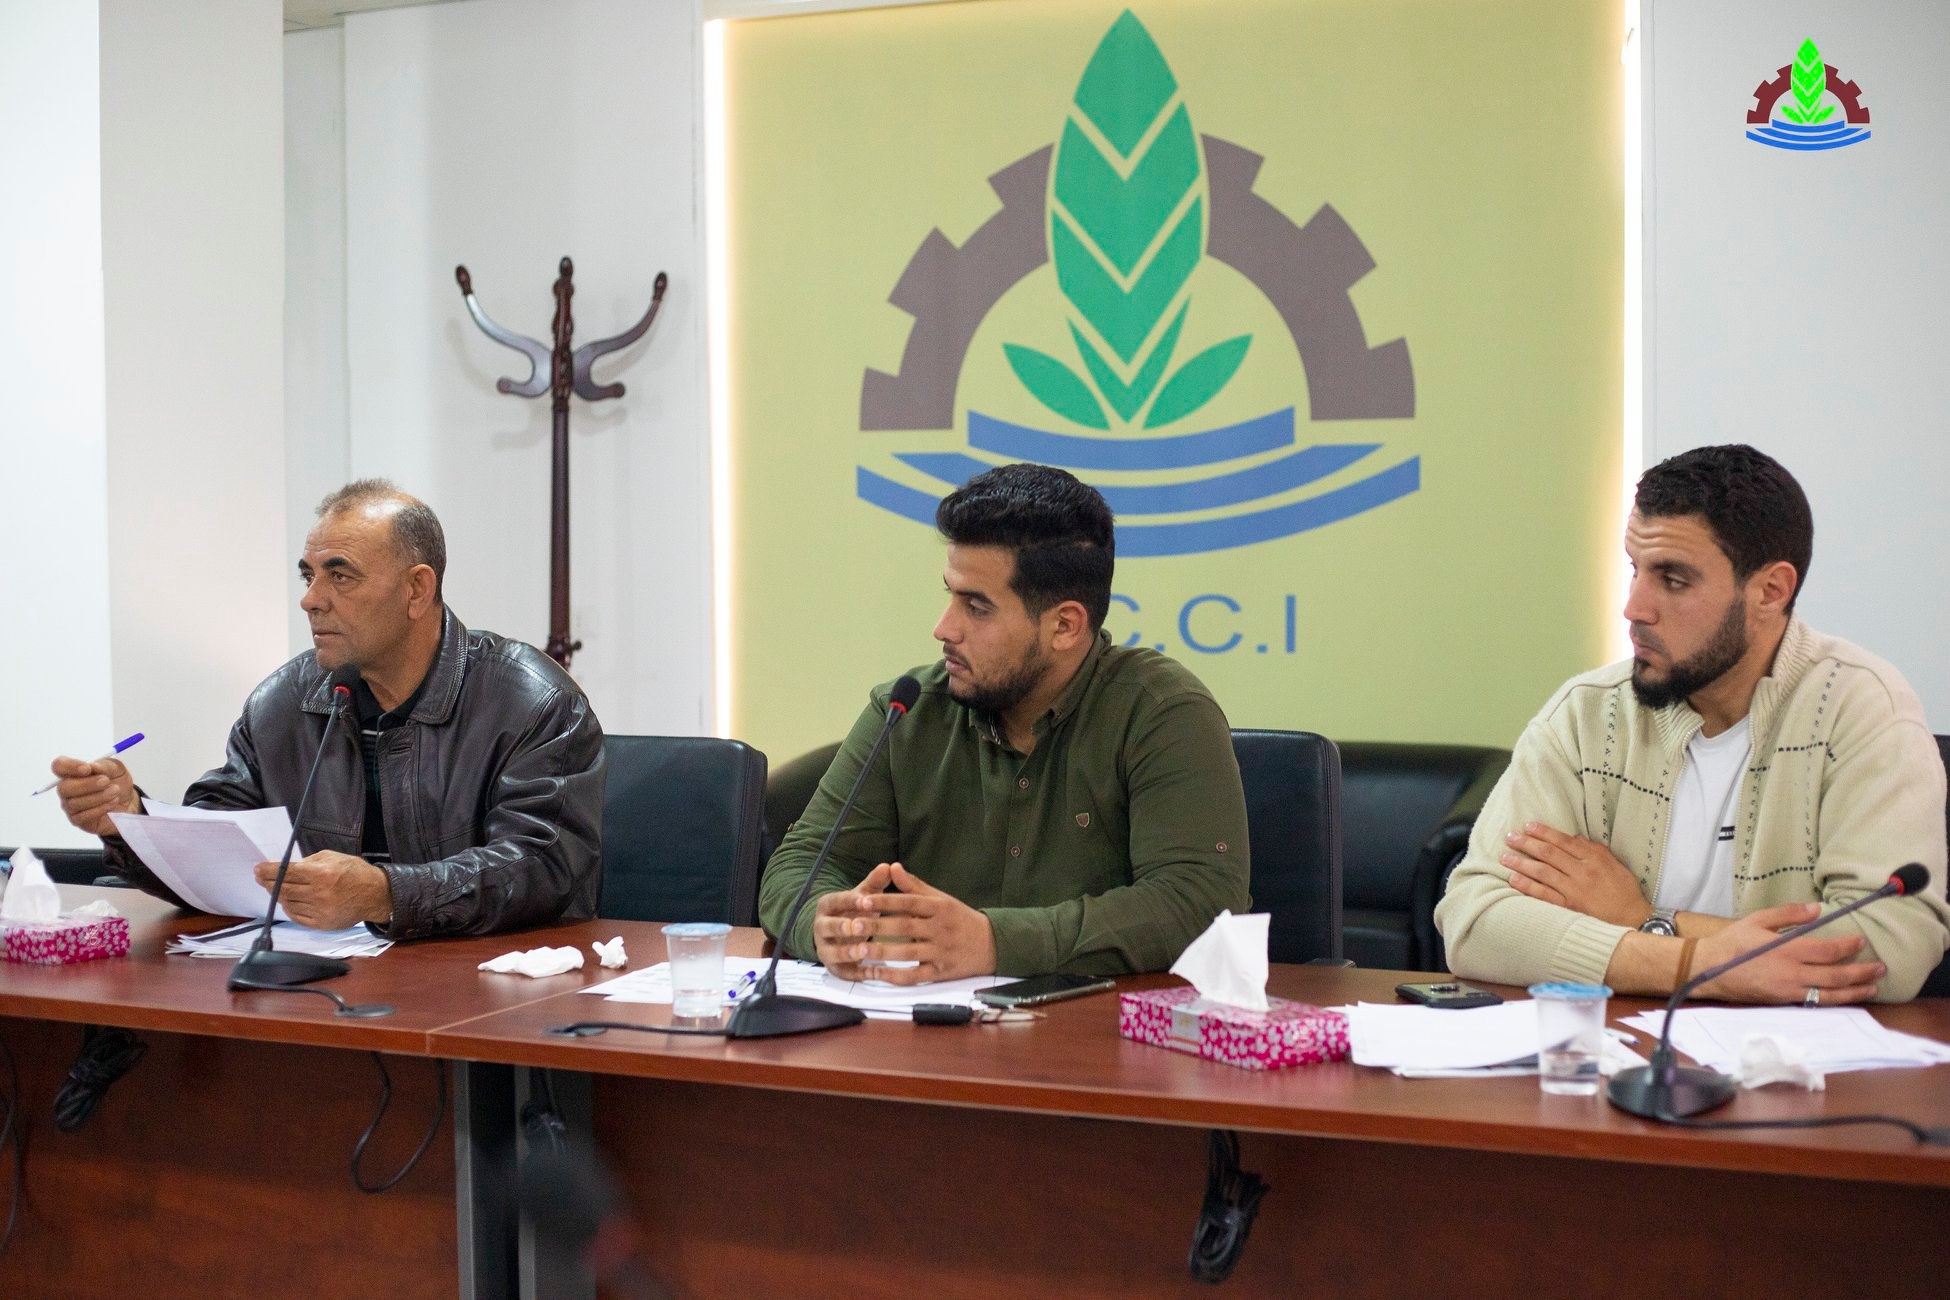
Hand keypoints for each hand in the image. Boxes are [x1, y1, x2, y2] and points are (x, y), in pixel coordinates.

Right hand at [51, 755, 139, 836]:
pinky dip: (100, 808)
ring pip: (74, 803)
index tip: (87, 769)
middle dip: (87, 784)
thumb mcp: (116, 768)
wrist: (128, 801)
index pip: (59, 766)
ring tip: (115, 791)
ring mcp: (70, 805)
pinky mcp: (77, 820)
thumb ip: (103, 765)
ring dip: (98, 797)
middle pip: (63, 787)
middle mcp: (67, 789)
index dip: (69, 767)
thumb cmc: (117, 781)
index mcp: (73, 772)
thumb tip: (92, 766)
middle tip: (106, 781)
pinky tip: (112, 802)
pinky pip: (82, 816)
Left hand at [253, 851, 391, 929]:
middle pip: (283, 889)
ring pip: (287, 903)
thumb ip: (309, 862)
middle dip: (268, 882)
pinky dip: (289, 908)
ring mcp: (319, 911)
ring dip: (278, 895)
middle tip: (261, 878)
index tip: (258, 869)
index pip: (287, 872)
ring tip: (276, 888)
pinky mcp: (321, 924)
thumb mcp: (333, 857)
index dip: (269, 870)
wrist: (376, 895)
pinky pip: (296, 917)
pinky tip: (289, 901)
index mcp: (322, 874)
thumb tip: (288, 868)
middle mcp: (318, 894)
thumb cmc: (355, 873)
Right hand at [810, 862, 896, 974]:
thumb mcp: (864, 896)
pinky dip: (855, 973)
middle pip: (827, 927)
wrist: (841, 933)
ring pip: (830, 952)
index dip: (849, 901)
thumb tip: (889, 866)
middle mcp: (821, 927)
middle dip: (841, 928)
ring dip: (846, 952)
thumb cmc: (855, 911)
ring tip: (863, 951)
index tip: (865, 900)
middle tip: (858, 927)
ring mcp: (825, 948)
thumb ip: (875, 883)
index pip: (835, 901)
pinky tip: (872, 973)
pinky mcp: (833, 966)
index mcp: (828, 906)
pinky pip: (841, 972)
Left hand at [813, 863, 995, 983]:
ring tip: (858, 950)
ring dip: (881, 952)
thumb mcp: (941, 899)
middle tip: (853, 924)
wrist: (993, 944)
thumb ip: (914, 886)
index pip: (908, 902)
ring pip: (907, 953)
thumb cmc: (961, 919)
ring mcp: (941, 952)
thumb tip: (892, 866)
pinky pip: (916, 976)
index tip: (862, 900)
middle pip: (905, 927)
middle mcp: (940, 928)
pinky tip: (876, 974)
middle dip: (877, 926)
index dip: (884, 901)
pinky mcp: (941, 972)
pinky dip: (895, 977)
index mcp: (939, 907)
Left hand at [1500, 822, 1649, 927]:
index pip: (1564, 841)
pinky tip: (1513, 879)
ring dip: (1521, 863)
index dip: (1544, 832)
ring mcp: (1575, 891)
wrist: (1633, 921)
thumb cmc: (1624, 892)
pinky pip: (1544, 895)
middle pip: (1549, 854)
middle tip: (1509, 837)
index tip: (1528, 826)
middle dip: (1527, 844)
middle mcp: (1583, 873)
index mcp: (1595, 859)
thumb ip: (1594, 850)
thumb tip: (1573, 838)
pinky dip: (1527, 886)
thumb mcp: (1615, 864)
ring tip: (1504, 857)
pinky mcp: (1570, 908)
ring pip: (1543, 873)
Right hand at [1693, 902, 1883, 1004]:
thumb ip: (1787, 914)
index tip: (1861, 941)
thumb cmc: (1732, 942)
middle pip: (1837, 976)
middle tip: (1880, 967)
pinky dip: (1835, 1000)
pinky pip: (1816, 1002)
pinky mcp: (1784, 1002)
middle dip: (1862, 972)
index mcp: (1786, 950)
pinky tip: (1845, 996)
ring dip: (1855, 991)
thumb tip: (1816, 909)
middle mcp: (1792, 973)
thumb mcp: (1756, 920)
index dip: (1849, 946)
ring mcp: (1789, 991)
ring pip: (1831, 994)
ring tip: (1872, 987)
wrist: (1708, 970)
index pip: (1828, 950)